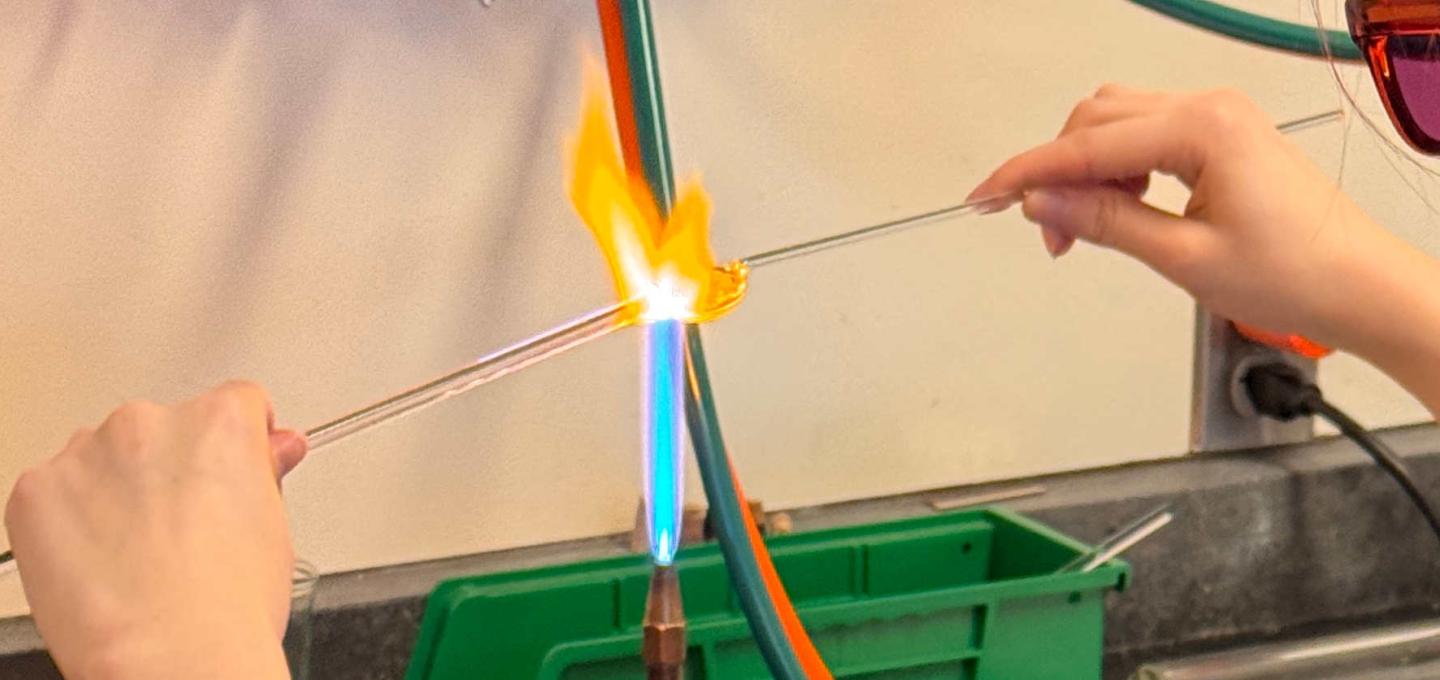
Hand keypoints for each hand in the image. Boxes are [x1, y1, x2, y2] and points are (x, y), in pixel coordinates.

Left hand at [5, 381, 307, 679]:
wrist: (169, 655)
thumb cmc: (227, 606)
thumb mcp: (273, 527)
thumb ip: (265, 473)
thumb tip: (273, 450)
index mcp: (220, 421)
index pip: (236, 403)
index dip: (239, 445)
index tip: (231, 474)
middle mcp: (152, 422)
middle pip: (166, 429)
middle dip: (172, 468)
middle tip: (186, 529)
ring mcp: (87, 453)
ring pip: (105, 456)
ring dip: (117, 489)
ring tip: (140, 554)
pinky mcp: (36, 490)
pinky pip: (55, 490)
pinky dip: (70, 520)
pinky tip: (99, 561)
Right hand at [969, 85, 1430, 354]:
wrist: (1358, 287)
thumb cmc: (1295, 275)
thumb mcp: (1183, 257)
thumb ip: (1104, 222)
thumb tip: (1042, 202)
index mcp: (1203, 129)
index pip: (1088, 145)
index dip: (1027, 172)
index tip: (984, 196)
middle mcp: (1209, 109)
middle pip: (1096, 122)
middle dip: (1056, 174)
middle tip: (1044, 234)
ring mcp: (1216, 119)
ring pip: (1116, 124)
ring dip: (1084, 170)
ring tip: (1077, 229)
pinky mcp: (1219, 137)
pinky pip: (1144, 136)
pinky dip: (1115, 169)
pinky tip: (1114, 209)